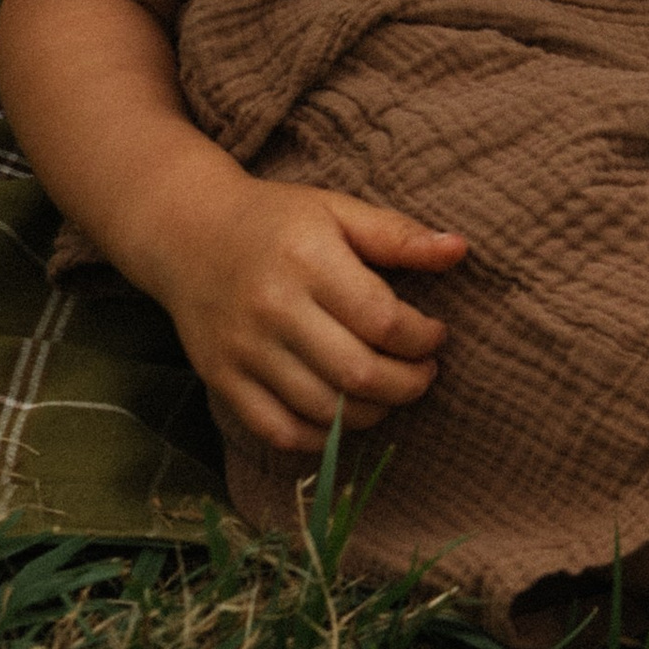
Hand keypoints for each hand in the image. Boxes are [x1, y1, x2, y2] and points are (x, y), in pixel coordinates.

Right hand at [144, 167, 467, 453]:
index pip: (382, 320)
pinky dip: (320, 438)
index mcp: (309, 260)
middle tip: (425, 375)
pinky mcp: (222, 380)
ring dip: (371, 413)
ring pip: (322, 409)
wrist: (188, 234)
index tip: (436, 335)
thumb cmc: (277, 220)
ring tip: (390, 393)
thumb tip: (460, 250)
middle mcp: (274, 310)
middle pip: (357, 373)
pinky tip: (345, 418)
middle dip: (407, 384)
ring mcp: (244, 351)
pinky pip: (278, 431)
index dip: (422, 338)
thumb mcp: (338, 209)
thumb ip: (398, 235)